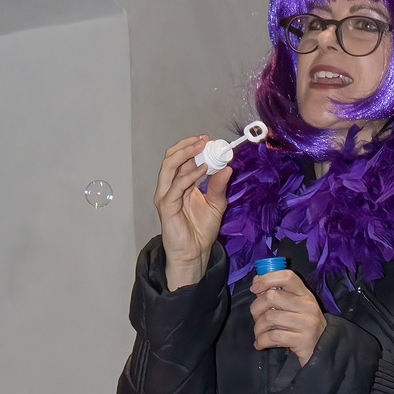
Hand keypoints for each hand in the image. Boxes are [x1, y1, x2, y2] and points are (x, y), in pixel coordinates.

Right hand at [154, 136, 231, 289]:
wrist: (194, 253)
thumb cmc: (200, 230)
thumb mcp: (216, 203)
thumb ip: (219, 185)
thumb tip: (228, 167)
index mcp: (179, 184)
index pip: (180, 159)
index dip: (192, 147)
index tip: (209, 140)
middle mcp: (169, 187)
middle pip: (171, 158)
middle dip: (187, 146)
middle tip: (204, 140)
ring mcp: (166, 196)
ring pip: (168, 167)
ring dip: (185, 154)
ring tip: (201, 147)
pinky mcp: (166, 206)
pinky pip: (175, 186)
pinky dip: (189, 175)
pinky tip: (203, 169)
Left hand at [249, 269, 326, 366]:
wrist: (322, 350)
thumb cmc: (302, 327)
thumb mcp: (295, 307)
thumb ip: (277, 295)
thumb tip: (256, 282)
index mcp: (305, 294)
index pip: (287, 277)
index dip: (267, 279)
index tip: (254, 288)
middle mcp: (308, 306)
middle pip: (272, 297)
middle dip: (256, 309)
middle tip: (257, 318)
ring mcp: (307, 323)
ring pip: (270, 317)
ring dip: (258, 328)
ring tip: (259, 334)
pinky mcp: (303, 340)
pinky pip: (273, 336)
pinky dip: (261, 341)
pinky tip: (260, 344)